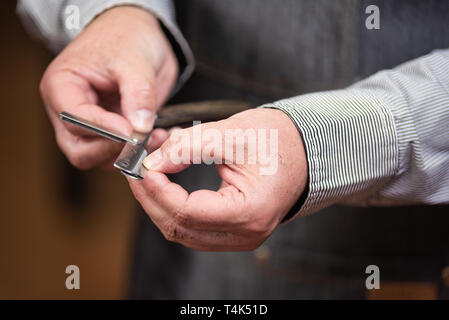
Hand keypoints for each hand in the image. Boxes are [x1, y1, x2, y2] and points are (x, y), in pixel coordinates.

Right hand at [40, 6, 176, 168]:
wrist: (139, 32)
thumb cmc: (127, 37)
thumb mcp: (135, 61)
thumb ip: (138, 95)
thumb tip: (139, 128)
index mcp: (62, 87)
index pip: (74, 120)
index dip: (103, 129)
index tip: (131, 130)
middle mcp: (69, 111)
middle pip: (80, 150)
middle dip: (113, 150)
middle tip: (143, 140)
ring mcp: (90, 124)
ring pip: (100, 157)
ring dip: (129, 154)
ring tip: (157, 137)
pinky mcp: (110, 132)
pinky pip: (120, 153)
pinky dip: (138, 151)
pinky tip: (158, 138)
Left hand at [128, 108, 307, 250]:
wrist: (303, 152)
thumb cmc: (278, 141)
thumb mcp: (233, 134)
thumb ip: (189, 147)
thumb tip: (154, 162)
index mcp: (250, 212)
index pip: (188, 212)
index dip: (159, 191)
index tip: (143, 167)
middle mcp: (246, 234)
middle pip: (179, 228)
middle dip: (151, 198)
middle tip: (137, 169)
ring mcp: (239, 237)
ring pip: (182, 231)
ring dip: (160, 202)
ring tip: (150, 172)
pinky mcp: (233, 231)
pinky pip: (193, 227)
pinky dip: (174, 205)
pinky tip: (166, 182)